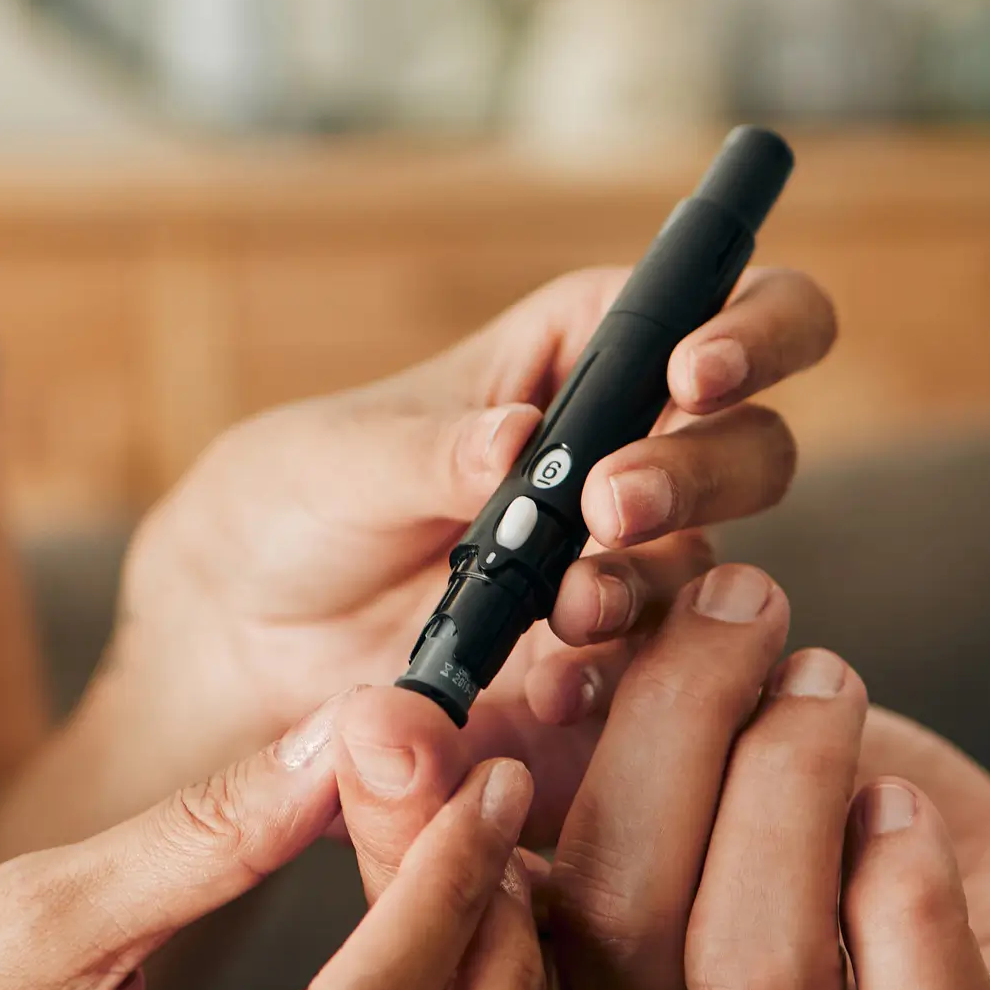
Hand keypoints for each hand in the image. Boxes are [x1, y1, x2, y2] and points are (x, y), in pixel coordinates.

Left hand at [97, 267, 838, 800]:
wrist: (236, 643)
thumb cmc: (290, 502)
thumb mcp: (338, 460)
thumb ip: (433, 449)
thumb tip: (520, 439)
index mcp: (579, 350)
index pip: (717, 302)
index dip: (747, 327)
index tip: (692, 374)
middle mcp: (629, 452)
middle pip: (752, 442)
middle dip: (704, 471)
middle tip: (613, 506)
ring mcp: (624, 567)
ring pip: (715, 564)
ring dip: (649, 581)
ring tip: (566, 607)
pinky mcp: (600, 668)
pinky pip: (653, 676)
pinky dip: (615, 680)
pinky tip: (551, 687)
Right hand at [327, 589, 989, 989]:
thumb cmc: (858, 850)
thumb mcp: (703, 779)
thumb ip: (581, 739)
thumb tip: (461, 667)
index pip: (458, 950)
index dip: (418, 837)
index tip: (407, 706)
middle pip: (614, 925)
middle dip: (671, 726)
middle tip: (740, 600)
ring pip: (750, 974)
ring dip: (789, 782)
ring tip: (827, 681)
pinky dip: (906, 892)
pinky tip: (904, 814)